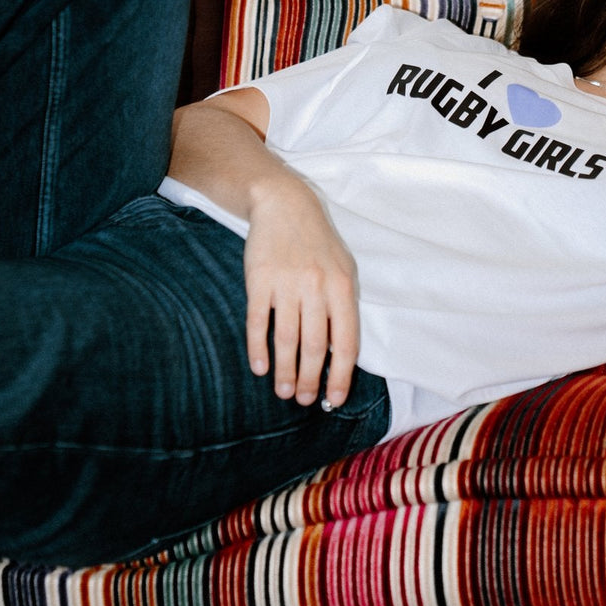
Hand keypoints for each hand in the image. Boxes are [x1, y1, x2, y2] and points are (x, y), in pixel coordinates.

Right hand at [243, 177, 358, 407]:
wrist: (285, 205)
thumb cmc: (318, 244)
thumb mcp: (342, 269)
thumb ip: (342, 307)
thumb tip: (338, 353)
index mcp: (343, 287)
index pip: (346, 342)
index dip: (341, 374)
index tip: (334, 398)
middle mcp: (317, 287)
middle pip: (316, 346)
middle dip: (311, 379)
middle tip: (305, 401)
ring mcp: (287, 284)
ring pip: (287, 339)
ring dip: (286, 371)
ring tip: (285, 392)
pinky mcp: (259, 280)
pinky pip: (258, 322)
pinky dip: (259, 349)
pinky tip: (260, 368)